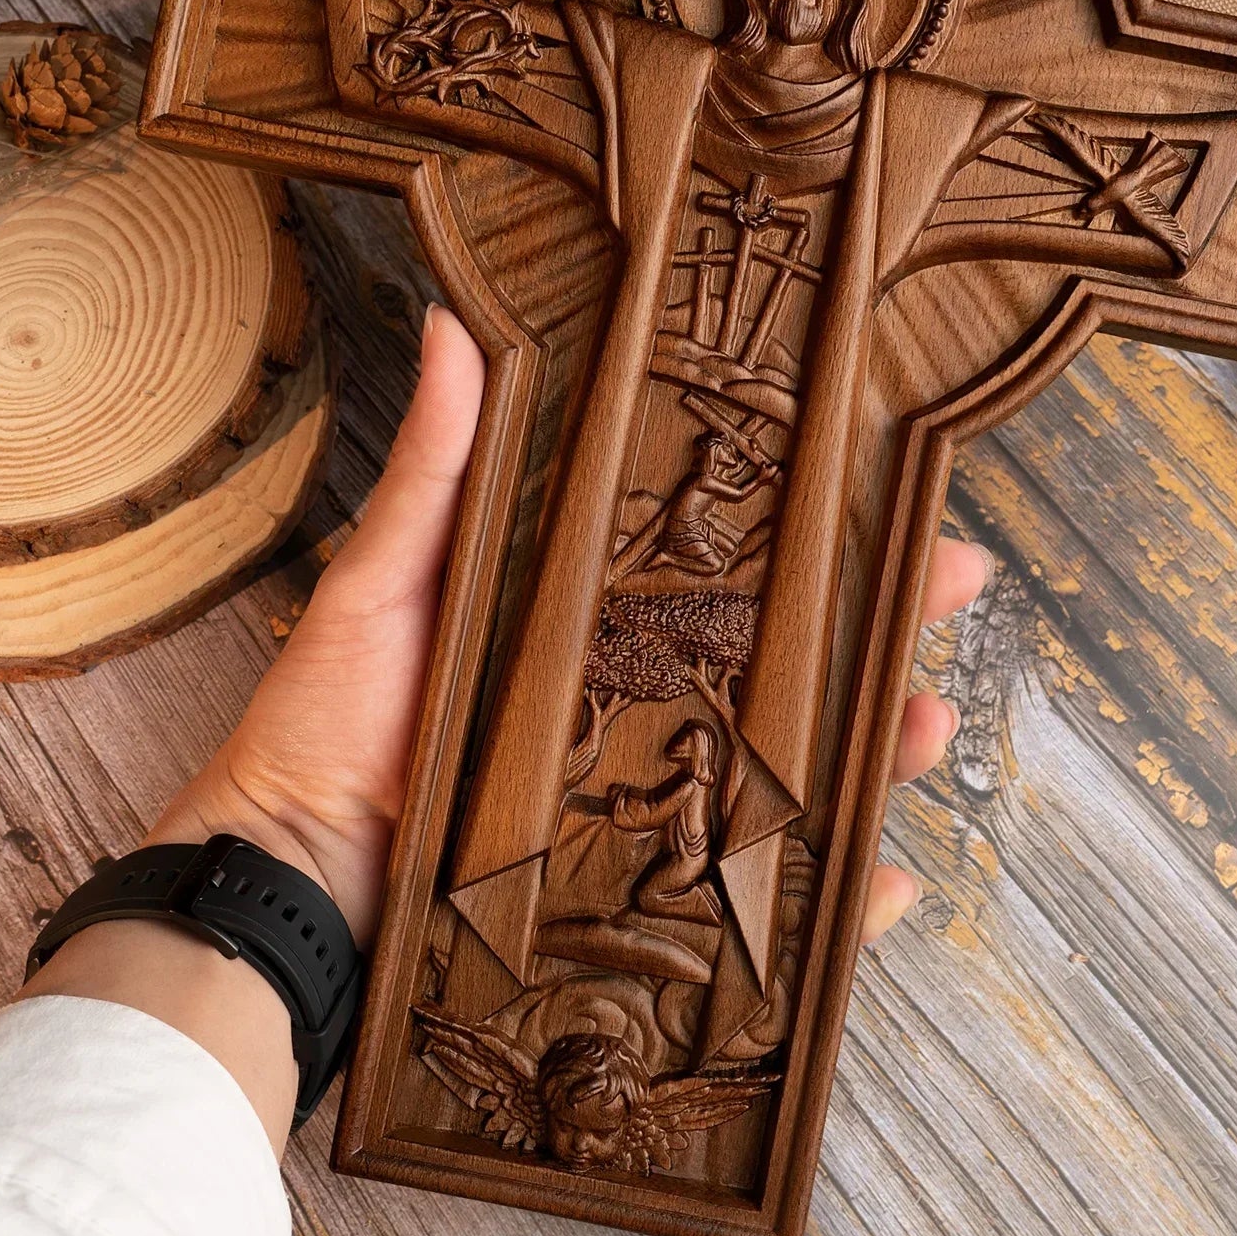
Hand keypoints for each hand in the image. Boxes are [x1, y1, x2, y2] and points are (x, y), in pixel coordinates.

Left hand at [150, 303, 988, 945]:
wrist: (287, 879)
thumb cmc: (328, 723)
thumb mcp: (387, 581)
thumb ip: (439, 470)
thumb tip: (459, 327)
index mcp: (598, 624)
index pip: (732, 565)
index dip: (817, 529)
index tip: (890, 483)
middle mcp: (643, 709)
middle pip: (793, 663)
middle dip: (886, 626)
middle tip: (949, 585)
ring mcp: (654, 807)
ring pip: (803, 775)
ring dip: (882, 750)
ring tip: (923, 722)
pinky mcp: (647, 898)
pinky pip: (765, 909)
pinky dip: (841, 905)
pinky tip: (889, 884)